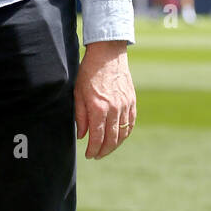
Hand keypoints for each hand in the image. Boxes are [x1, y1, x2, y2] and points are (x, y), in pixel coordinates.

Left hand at [74, 40, 135, 159]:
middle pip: (111, 139)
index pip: (97, 137)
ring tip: (106, 149)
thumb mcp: (78, 93)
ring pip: (122, 133)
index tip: (88, 155)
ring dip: (115, 145)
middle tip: (96, 155)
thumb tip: (81, 136)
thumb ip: (80, 116)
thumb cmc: (89, 72)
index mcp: (98, 108)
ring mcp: (125, 105)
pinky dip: (125, 133)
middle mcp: (114, 109)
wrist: (108, 54)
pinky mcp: (132, 101)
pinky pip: (130, 123)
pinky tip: (118, 138)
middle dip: (103, 151)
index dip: (93, 149)